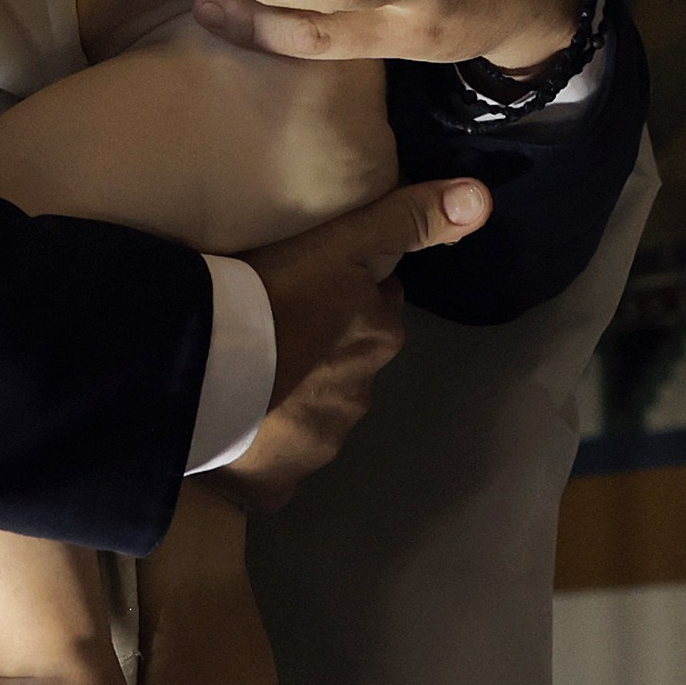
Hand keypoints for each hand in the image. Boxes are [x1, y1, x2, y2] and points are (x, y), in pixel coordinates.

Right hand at [212, 175, 491, 509]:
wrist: (203, 366)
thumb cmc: (273, 295)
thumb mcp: (343, 242)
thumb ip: (406, 220)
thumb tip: (481, 199)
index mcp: (377, 338)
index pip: (372, 309)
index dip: (341, 295)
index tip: (305, 285)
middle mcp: (359, 396)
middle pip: (343, 366)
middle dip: (317, 353)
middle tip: (267, 329)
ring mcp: (318, 445)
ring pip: (308, 417)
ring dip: (286, 401)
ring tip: (238, 377)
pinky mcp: (274, 485)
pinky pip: (271, 471)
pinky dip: (257, 455)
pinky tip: (229, 434)